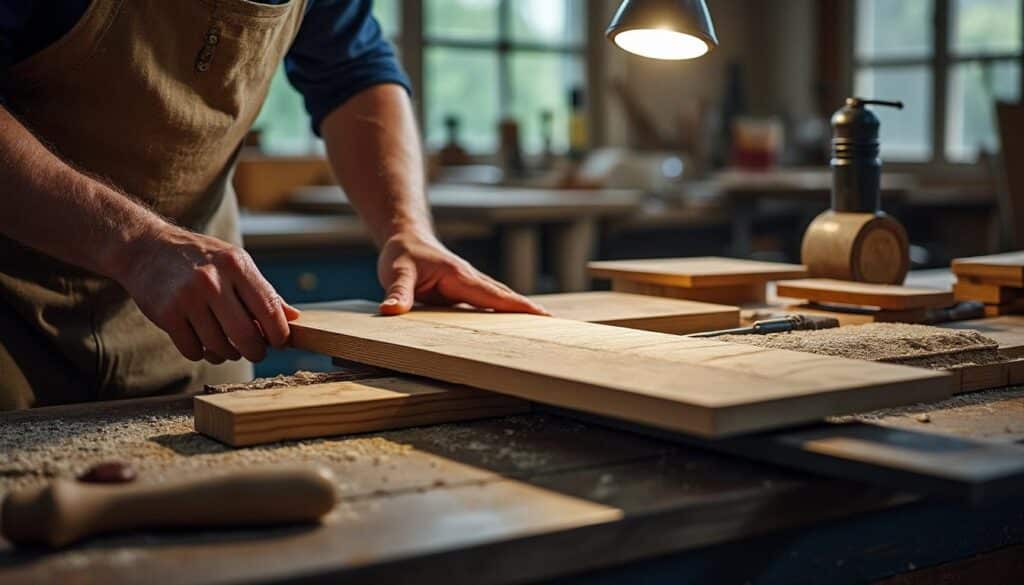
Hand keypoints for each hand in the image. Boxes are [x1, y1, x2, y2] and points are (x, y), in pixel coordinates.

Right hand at [114, 224, 299, 363]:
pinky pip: (194, 351)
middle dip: (256, 351)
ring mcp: (187, 298)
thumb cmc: (200, 258)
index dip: (279, 334)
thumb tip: (294, 318)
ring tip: (226, 344)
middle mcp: (212, 280)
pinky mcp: (167, 315)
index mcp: (236, 265)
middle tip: (256, 351)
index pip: (270, 310)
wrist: (147, 249)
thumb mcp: (236, 262)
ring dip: (227, 353)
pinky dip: (201, 352)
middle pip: (246, 336)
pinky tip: (201, 339)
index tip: (280, 342)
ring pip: (220, 348)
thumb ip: (264, 291)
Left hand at [376, 231, 547, 315]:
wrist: (405, 238)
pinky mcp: (464, 293)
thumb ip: (397, 292)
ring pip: (499, 300)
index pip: (493, 294)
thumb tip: (392, 311)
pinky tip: (513, 327)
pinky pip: (488, 304)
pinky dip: (504, 313)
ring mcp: (469, 286)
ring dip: (520, 312)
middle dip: (528, 310)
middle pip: (505, 297)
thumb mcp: (396, 272)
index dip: (516, 306)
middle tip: (555, 326)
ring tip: (544, 329)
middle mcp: (470, 280)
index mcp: (459, 276)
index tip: (541, 315)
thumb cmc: (402, 254)